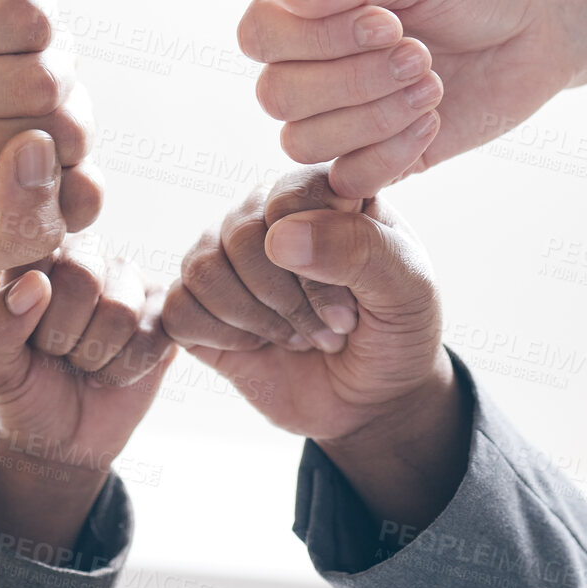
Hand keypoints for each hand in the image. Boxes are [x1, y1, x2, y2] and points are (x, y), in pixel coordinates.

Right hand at [0, 0, 102, 279]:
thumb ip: (11, 236)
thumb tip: (43, 152)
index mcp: (49, 183)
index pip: (85, 198)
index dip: (24, 195)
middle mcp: (58, 117)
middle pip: (72, 133)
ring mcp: (46, 56)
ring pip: (51, 79)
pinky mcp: (23, 0)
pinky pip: (35, 18)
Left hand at [0, 253, 175, 560]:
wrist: (61, 440)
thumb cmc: (22, 390)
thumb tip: (34, 283)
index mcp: (36, 257)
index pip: (36, 259)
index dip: (31, 314)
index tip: (24, 339)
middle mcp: (86, 257)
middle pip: (83, 278)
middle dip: (64, 336)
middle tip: (57, 353)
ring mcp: (130, 283)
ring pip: (120, 311)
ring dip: (95, 357)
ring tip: (83, 362)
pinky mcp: (165, 315)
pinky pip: (153, 337)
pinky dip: (124, 371)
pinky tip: (111, 371)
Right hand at [161, 167, 468, 530]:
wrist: (374, 398)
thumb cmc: (396, 331)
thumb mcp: (409, 289)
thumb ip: (359, 249)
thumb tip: (280, 237)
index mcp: (321, 190)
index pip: (288, 199)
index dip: (315, 262)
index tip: (353, 308)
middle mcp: (266, 211)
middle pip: (240, 236)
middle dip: (288, 300)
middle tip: (329, 331)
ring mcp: (227, 256)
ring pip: (203, 269)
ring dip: (256, 320)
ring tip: (297, 338)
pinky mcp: (199, 304)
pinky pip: (177, 307)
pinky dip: (220, 337)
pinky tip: (257, 345)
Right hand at [239, 0, 586, 196]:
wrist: (537, 30)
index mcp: (301, 11)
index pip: (258, 35)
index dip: (316, 37)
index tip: (389, 21)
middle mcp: (306, 67)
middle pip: (275, 95)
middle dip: (352, 79)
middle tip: (420, 54)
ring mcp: (335, 119)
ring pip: (302, 141)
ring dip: (373, 115)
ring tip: (432, 82)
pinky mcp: (372, 162)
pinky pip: (346, 179)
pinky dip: (390, 153)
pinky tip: (433, 121)